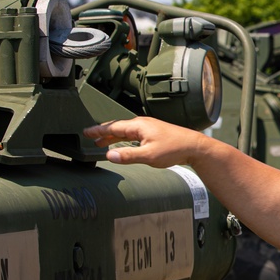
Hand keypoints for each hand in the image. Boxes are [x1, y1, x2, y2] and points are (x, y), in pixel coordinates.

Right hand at [83, 117, 201, 168]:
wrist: (194, 147)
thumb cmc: (174, 149)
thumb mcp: (148, 156)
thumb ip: (128, 156)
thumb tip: (109, 156)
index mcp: (138, 126)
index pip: (112, 127)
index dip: (98, 130)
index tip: (85, 132)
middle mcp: (142, 124)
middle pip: (117, 127)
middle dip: (102, 133)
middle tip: (89, 137)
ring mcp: (148, 128)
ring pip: (125, 131)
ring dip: (112, 136)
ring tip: (101, 143)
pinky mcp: (154, 133)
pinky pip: (133, 134)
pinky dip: (123, 138)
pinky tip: (122, 145)